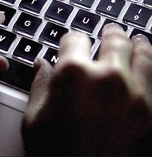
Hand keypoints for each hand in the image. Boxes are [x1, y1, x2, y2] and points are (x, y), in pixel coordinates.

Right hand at [22, 24, 151, 154]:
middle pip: (112, 40)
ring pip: (142, 52)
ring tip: (136, 38)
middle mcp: (106, 77)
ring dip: (138, 42)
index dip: (71, 38)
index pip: (74, 39)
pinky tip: (149, 59)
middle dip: (109, 32)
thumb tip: (41, 64)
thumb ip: (40, 85)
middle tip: (110, 30)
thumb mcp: (35, 120)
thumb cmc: (58, 155)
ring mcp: (135, 92)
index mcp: (72, 75)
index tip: (72, 41)